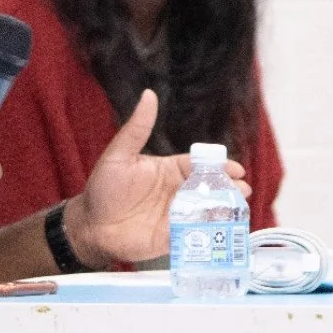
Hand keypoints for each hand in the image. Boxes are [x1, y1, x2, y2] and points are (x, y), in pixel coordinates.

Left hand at [65, 90, 250, 265]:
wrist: (90, 226)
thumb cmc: (103, 189)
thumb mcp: (120, 155)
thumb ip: (138, 128)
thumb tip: (149, 95)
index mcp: (169, 170)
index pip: (200, 165)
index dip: (219, 167)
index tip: (235, 169)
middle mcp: (177, 192)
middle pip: (210, 188)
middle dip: (229, 189)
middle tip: (242, 190)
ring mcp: (177, 215)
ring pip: (208, 210)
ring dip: (225, 209)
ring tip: (239, 209)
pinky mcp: (174, 238)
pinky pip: (197, 234)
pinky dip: (211, 232)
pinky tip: (223, 231)